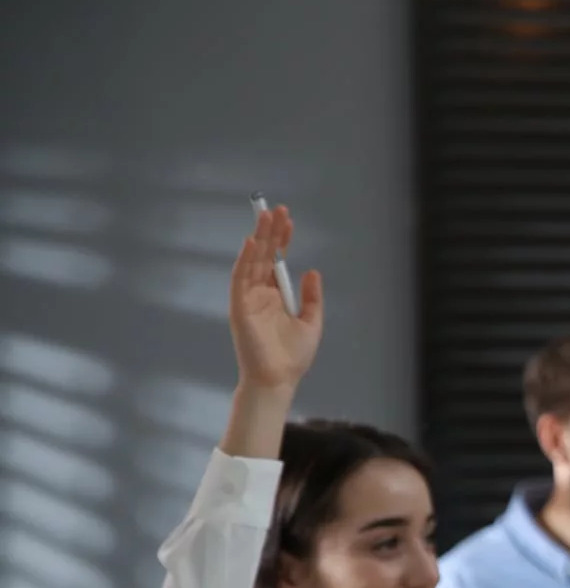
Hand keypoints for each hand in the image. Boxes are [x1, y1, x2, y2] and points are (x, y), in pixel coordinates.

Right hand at [230, 204, 323, 391]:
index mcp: (275, 296)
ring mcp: (248, 299)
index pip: (276, 261)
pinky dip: (245, 260)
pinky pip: (240, 279)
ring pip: (252, 261)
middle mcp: (259, 294)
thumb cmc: (293, 356)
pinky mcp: (239, 307)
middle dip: (270, 232)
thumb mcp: (311, 322)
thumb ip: (311, 297)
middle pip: (264, 256)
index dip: (282, 241)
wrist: (279, 379)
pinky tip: (253, 243)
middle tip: (276, 208)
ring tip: (266, 216)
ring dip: (259, 238)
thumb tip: (312, 271)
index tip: (288, 221)